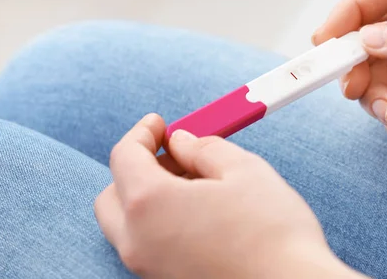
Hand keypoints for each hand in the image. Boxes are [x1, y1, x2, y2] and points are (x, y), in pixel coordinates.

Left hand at [94, 114, 363, 278]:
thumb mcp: (243, 169)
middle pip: (114, 194)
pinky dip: (161, 220)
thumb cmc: (272, 230)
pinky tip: (200, 212)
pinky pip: (149, 244)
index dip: (142, 132)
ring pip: (129, 223)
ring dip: (149, 194)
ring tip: (195, 181)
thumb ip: (203, 148)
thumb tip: (182, 143)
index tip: (159, 123)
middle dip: (138, 166)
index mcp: (150, 205)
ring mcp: (150, 268)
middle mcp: (138, 241)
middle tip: (175, 153)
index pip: (124, 157)